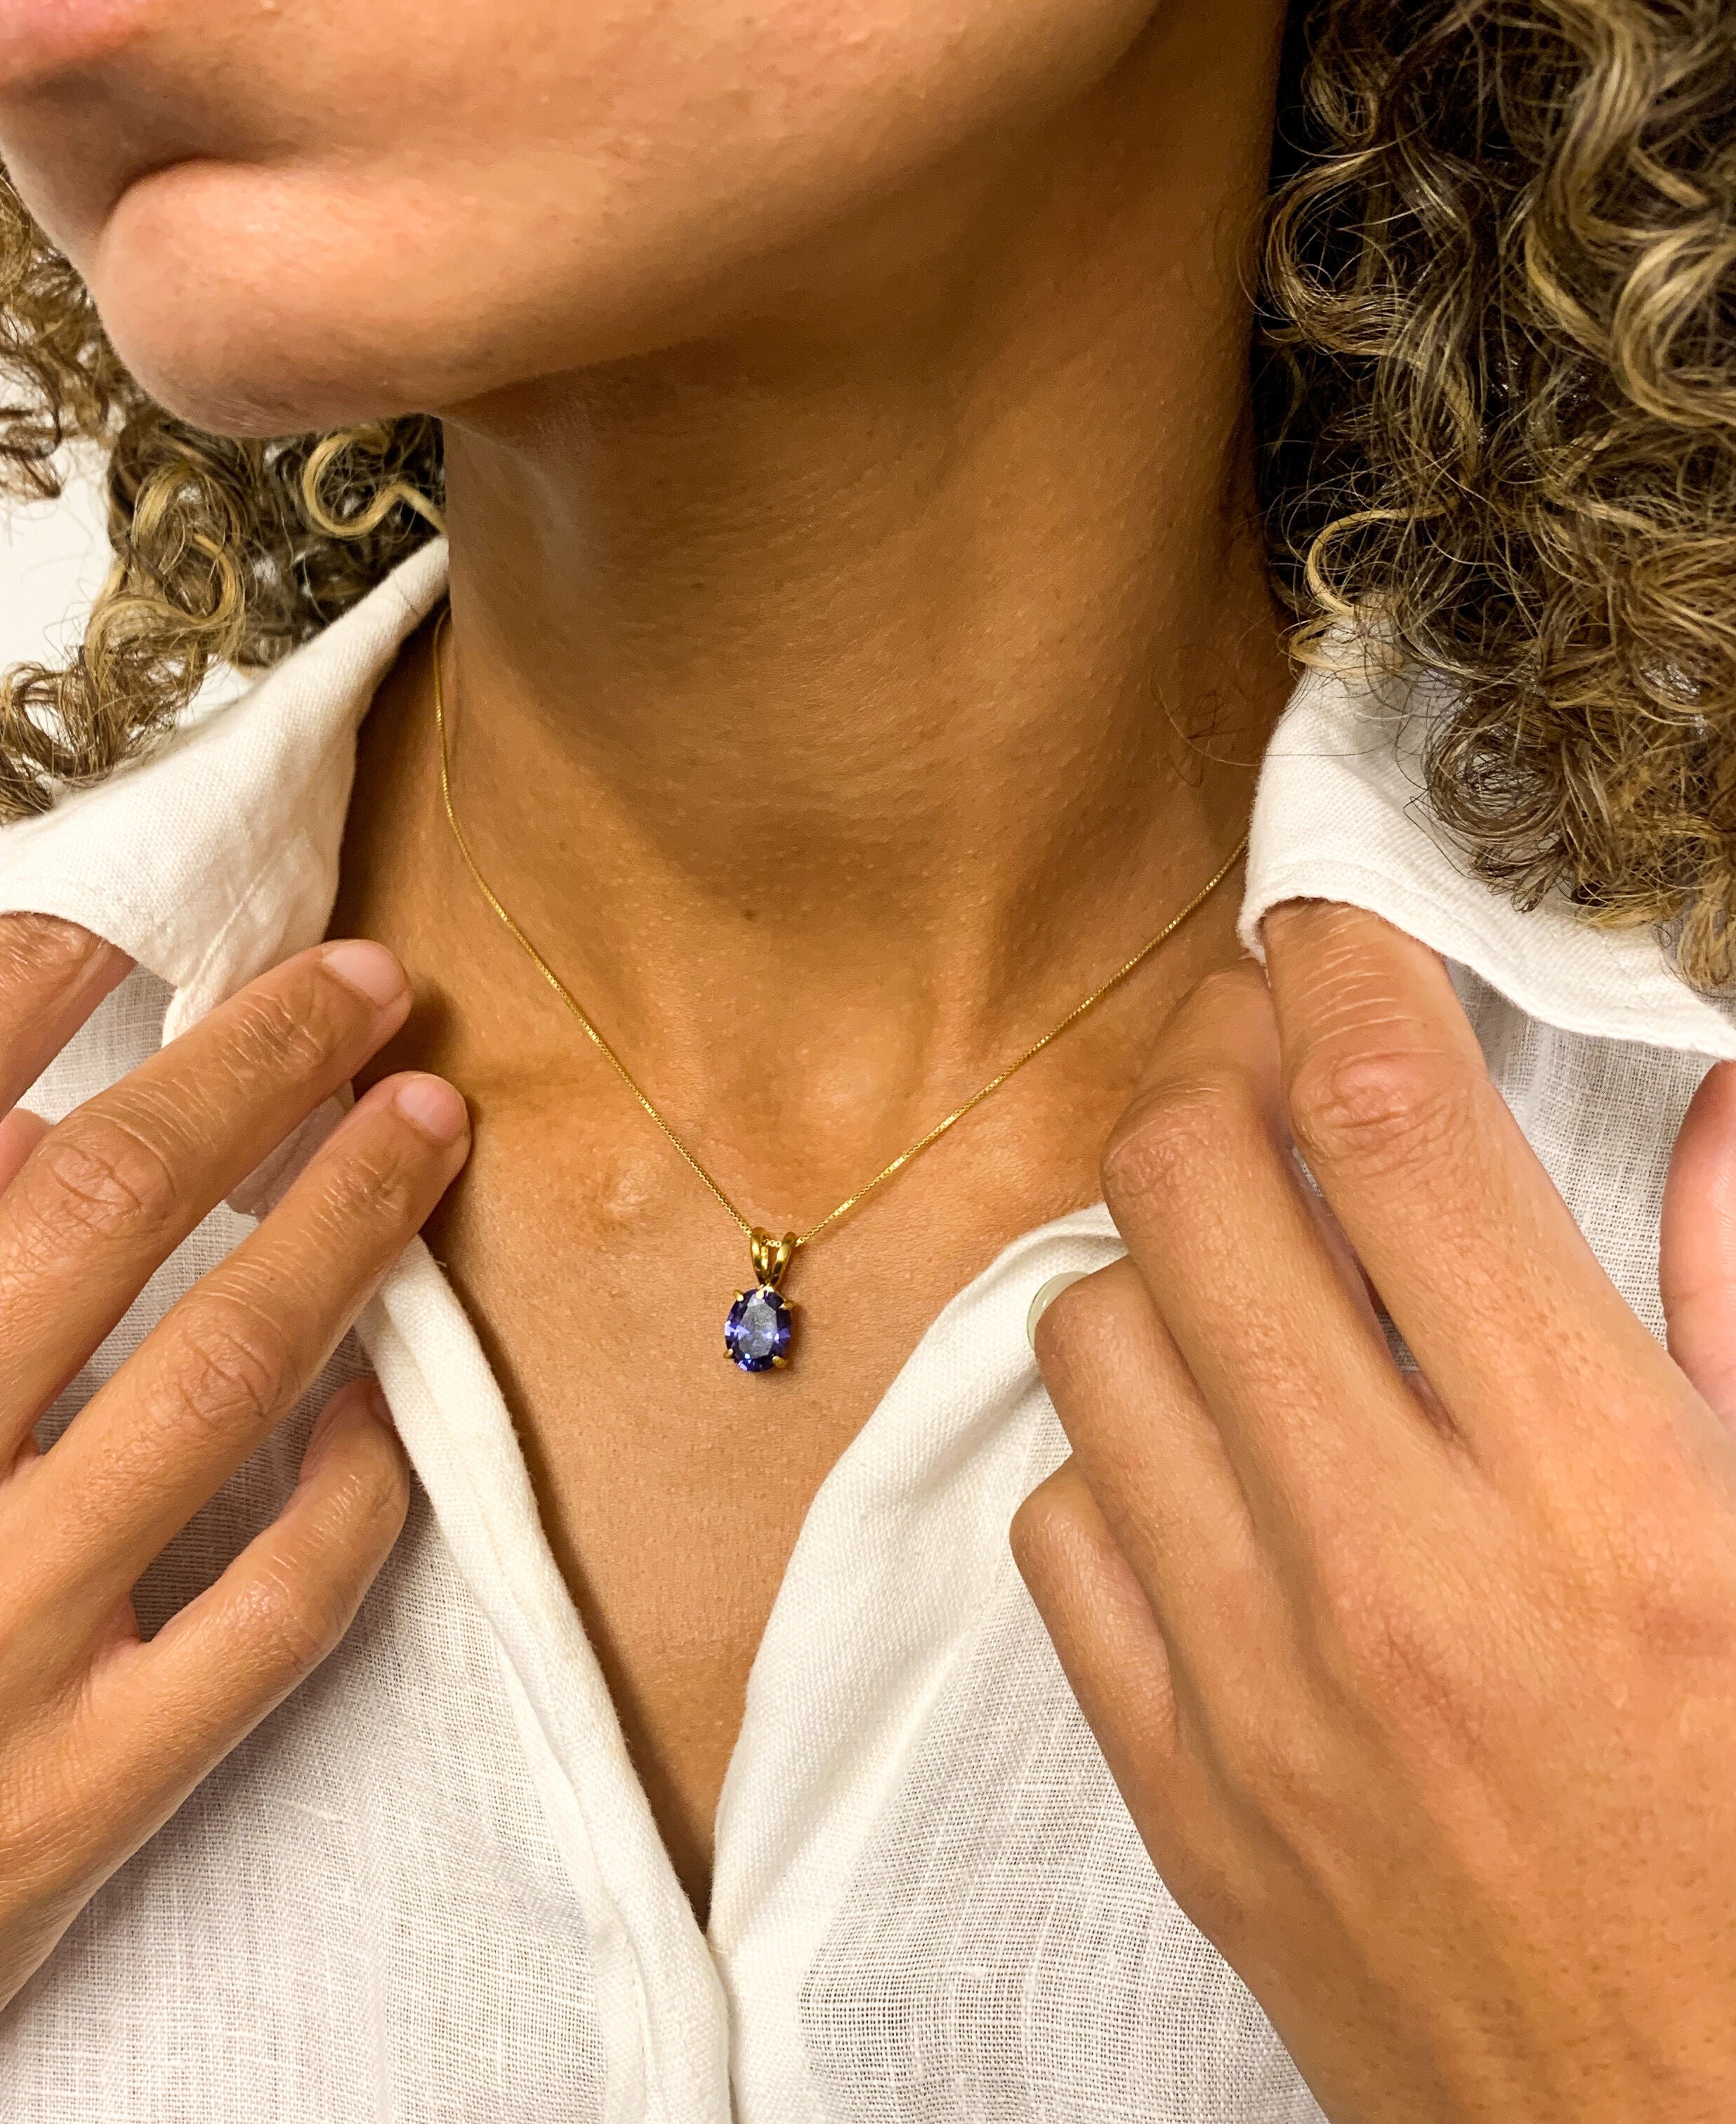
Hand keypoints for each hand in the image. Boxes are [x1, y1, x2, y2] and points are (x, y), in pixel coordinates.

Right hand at [0, 915, 467, 2123]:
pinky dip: (364, 1481)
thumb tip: (9, 1142)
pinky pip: (278, 1596)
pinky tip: (401, 1401)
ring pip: (223, 1373)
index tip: (141, 917)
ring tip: (426, 1123)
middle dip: (256, 1062)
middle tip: (364, 985)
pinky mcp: (80, 1788)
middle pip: (99, 1204)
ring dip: (350, 1224)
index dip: (31, 979)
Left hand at [1011, 902, 1735, 2123]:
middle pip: (1187, 1192)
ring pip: (1087, 1342)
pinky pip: (1060, 1531)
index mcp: (1602, 1500)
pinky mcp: (1178, 1788)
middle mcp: (1392, 1572)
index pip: (1395, 1134)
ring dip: (1150, 1259)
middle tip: (1255, 1047)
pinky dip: (1110, 1458)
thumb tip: (1718, 1112)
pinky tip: (1200, 1459)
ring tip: (1233, 1254)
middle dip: (1206, 1067)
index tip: (1323, 927)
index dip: (1339, 976)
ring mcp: (1252, 1687)